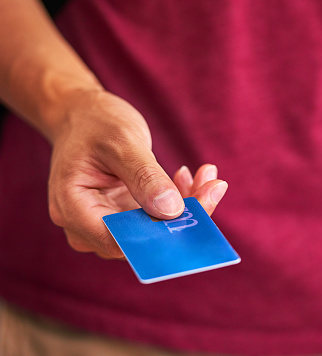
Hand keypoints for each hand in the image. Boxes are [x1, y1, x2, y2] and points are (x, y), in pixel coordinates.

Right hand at [47, 89, 226, 258]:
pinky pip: (155, 217)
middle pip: (142, 238)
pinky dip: (177, 199)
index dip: (161, 233)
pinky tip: (187, 176)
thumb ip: (144, 177)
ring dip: (185, 206)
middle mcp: (87, 224)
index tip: (200, 210)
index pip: (120, 240)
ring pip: (154, 230)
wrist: (83, 115)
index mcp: (73, 209)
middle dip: (183, 216)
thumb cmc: (95, 123)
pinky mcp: (123, 214)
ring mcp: (106, 221)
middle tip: (213, 187)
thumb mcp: (121, 142)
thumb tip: (171, 211)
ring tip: (207, 176)